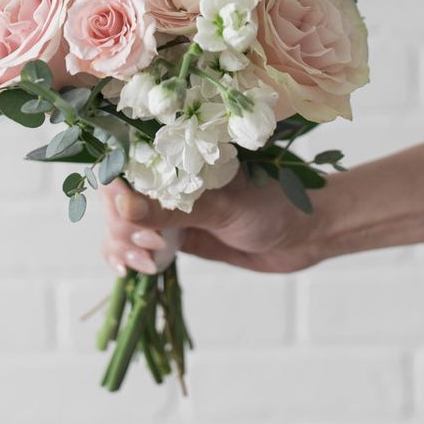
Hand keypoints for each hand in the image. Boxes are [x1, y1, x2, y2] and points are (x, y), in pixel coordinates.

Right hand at [100, 171, 323, 275]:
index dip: (118, 194)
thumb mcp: (223, 207)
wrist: (306, 233)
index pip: (124, 164)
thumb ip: (172, 209)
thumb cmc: (274, 204)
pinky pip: (136, 244)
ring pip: (122, 224)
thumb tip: (123, 208)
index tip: (130, 220)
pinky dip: (125, 257)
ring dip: (121, 246)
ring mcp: (169, 207)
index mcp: (179, 152)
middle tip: (151, 248)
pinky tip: (128, 271)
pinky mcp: (174, 235)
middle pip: (118, 199)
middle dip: (122, 227)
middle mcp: (168, 177)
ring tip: (144, 264)